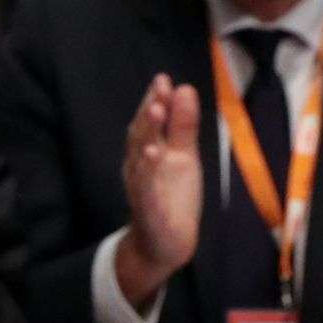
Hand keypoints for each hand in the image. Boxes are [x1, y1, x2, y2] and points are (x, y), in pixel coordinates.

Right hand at [116, 74, 201, 310]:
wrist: (165, 243)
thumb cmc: (172, 197)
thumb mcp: (183, 157)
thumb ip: (183, 126)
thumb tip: (184, 89)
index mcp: (147, 152)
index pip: (148, 122)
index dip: (154, 100)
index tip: (163, 79)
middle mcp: (138, 166)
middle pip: (140, 134)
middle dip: (149, 110)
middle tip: (159, 87)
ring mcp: (141, 186)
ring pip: (140, 156)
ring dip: (147, 133)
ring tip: (156, 111)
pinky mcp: (147, 207)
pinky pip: (145, 187)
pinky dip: (147, 170)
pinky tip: (153, 154)